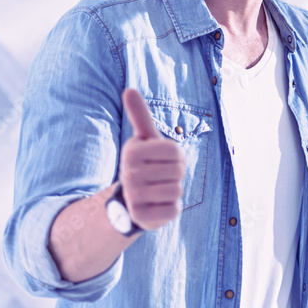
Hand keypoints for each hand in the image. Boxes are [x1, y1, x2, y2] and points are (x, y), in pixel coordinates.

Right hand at [118, 88, 184, 230]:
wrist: (131, 202)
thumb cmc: (145, 164)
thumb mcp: (144, 140)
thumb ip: (140, 116)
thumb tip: (129, 89)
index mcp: (132, 152)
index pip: (175, 150)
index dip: (177, 155)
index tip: (164, 158)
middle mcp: (129, 175)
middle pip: (178, 171)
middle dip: (176, 173)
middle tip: (163, 176)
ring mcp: (134, 198)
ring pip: (177, 191)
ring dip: (174, 190)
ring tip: (160, 189)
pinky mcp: (143, 218)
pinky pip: (174, 210)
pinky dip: (172, 208)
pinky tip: (158, 205)